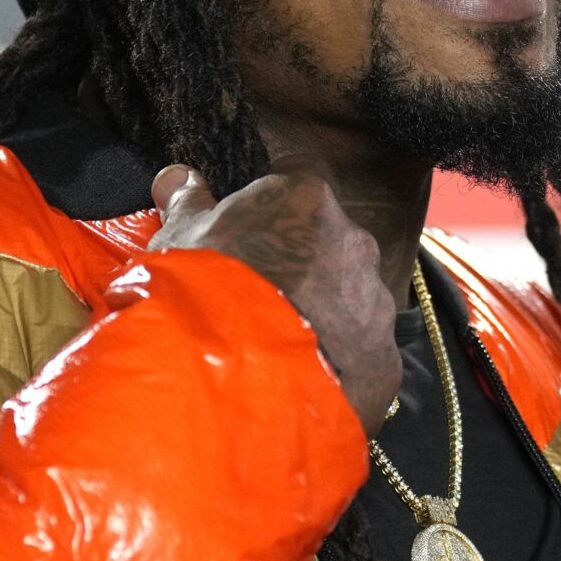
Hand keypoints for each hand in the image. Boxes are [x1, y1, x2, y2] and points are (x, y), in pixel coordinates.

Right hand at [148, 164, 400, 434]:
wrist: (234, 383)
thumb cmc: (204, 294)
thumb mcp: (180, 241)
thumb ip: (186, 203)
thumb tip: (176, 177)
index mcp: (308, 199)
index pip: (297, 179)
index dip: (271, 205)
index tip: (249, 227)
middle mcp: (355, 242)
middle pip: (329, 242)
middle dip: (300, 261)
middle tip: (260, 289)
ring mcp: (375, 302)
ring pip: (351, 299)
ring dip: (322, 312)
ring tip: (277, 341)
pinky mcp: (383, 359)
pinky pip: (362, 352)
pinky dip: (337, 362)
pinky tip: (302, 376)